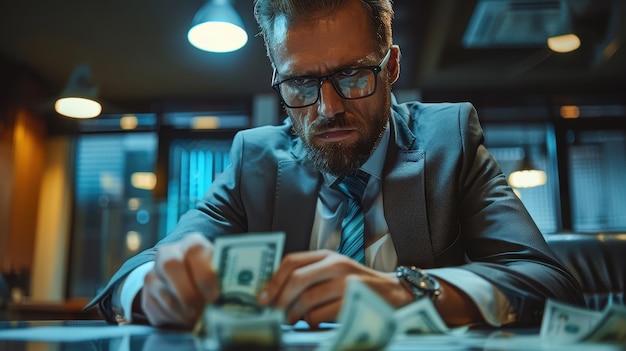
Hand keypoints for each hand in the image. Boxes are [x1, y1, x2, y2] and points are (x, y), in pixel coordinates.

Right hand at [139, 233, 218, 327]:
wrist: (187, 281)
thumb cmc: (211, 277)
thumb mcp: (220, 273)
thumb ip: (223, 279)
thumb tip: (229, 298)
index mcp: (192, 243)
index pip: (194, 250)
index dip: (204, 274)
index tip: (214, 296)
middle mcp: (169, 253)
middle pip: (171, 265)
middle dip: (187, 293)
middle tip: (201, 311)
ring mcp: (154, 273)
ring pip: (162, 292)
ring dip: (182, 311)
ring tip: (196, 318)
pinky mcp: (146, 294)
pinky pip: (155, 308)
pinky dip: (173, 318)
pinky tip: (185, 319)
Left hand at [257, 250, 413, 327]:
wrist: (394, 292)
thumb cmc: (357, 286)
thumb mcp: (334, 273)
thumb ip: (309, 277)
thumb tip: (274, 295)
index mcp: (326, 255)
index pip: (292, 261)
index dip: (273, 280)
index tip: (262, 299)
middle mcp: (336, 264)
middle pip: (297, 279)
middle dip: (281, 301)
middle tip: (274, 315)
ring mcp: (346, 281)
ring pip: (307, 300)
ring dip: (296, 315)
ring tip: (294, 321)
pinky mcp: (353, 299)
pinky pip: (322, 315)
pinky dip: (313, 322)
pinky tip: (315, 323)